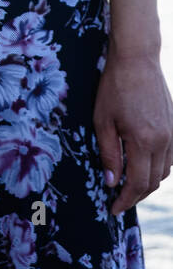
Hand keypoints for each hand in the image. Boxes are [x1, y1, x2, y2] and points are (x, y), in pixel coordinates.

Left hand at [93, 49, 172, 215]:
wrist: (137, 59)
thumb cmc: (114, 87)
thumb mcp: (102, 120)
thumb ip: (108, 154)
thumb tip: (111, 182)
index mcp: (144, 141)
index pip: (137, 183)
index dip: (125, 200)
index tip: (113, 209)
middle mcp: (163, 141)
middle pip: (153, 182)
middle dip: (135, 196)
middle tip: (118, 201)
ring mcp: (172, 134)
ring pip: (164, 172)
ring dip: (147, 183)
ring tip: (128, 187)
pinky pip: (169, 158)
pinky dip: (157, 169)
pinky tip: (142, 167)